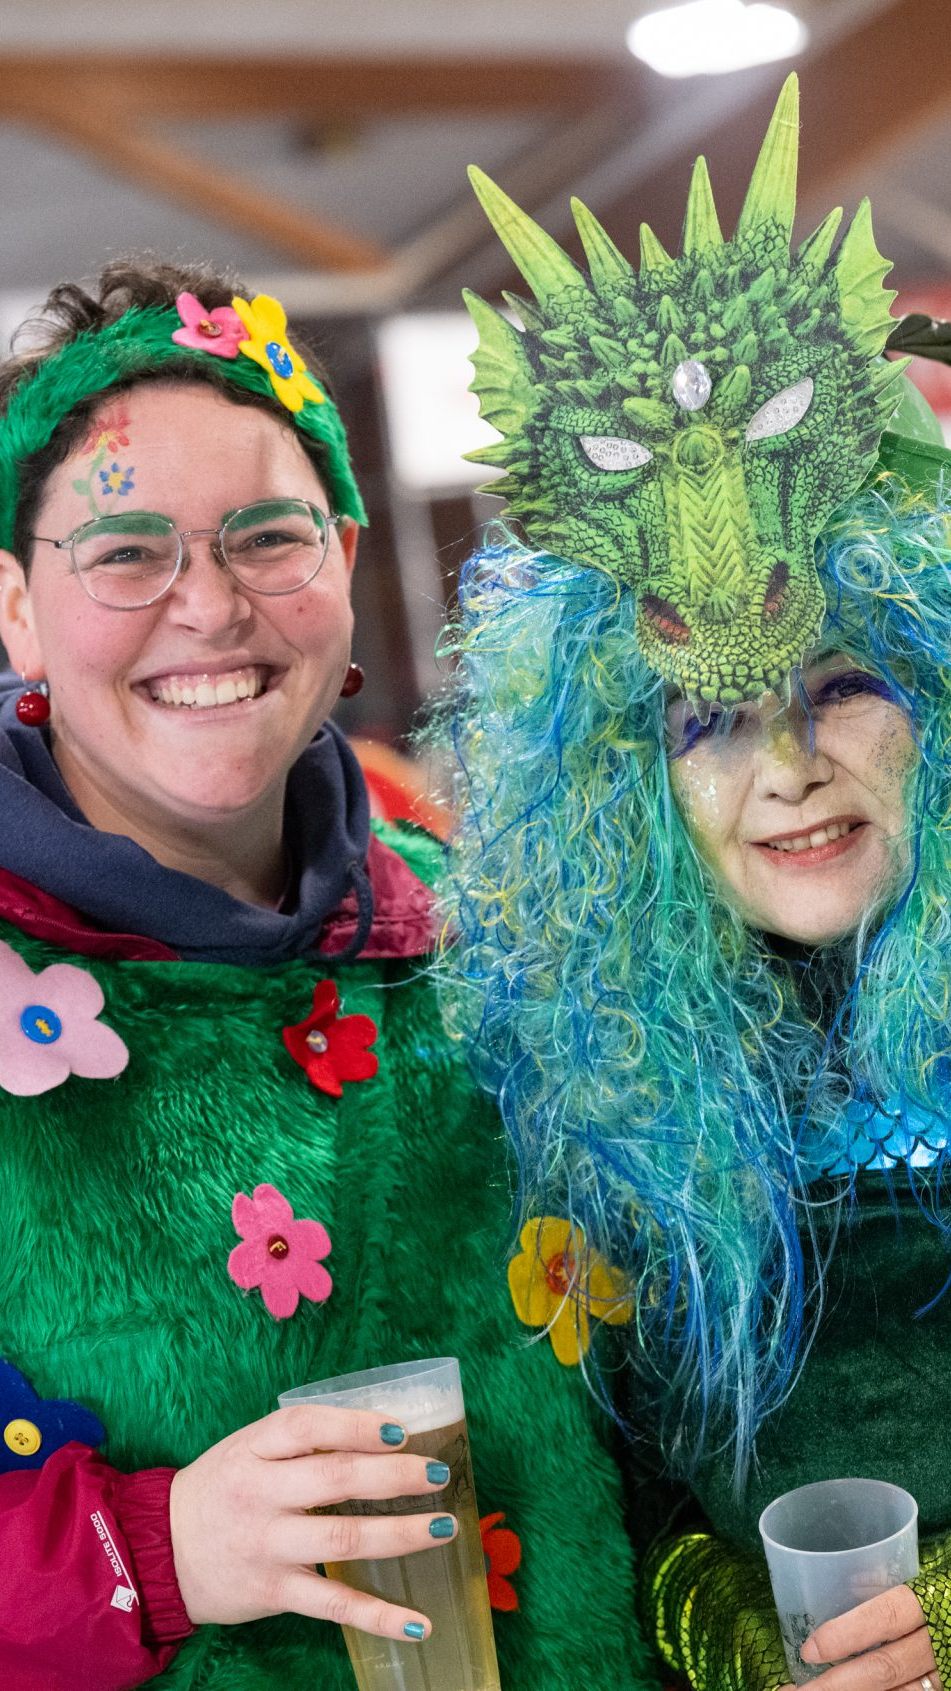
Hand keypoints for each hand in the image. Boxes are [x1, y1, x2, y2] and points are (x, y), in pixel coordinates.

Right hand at [169, 1403, 455, 1640]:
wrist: (159, 1554)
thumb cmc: (221, 1490)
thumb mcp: (247, 1449)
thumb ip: (301, 1440)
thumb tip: (382, 1429)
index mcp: (253, 1449)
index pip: (307, 1427)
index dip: (356, 1424)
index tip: (400, 1429)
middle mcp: (259, 1493)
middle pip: (335, 1478)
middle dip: (394, 1476)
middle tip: (439, 1473)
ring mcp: (267, 1545)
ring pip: (342, 1538)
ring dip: (401, 1534)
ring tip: (444, 1526)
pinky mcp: (274, 1592)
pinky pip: (333, 1604)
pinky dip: (379, 1616)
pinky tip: (418, 1623)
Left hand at [778, 1585, 938, 1690]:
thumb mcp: (935, 1585)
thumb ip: (898, 1592)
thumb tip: (846, 1584)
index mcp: (937, 1602)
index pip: (886, 1616)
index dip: (845, 1634)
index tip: (808, 1650)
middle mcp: (943, 1644)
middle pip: (883, 1668)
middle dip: (834, 1685)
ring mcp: (948, 1675)